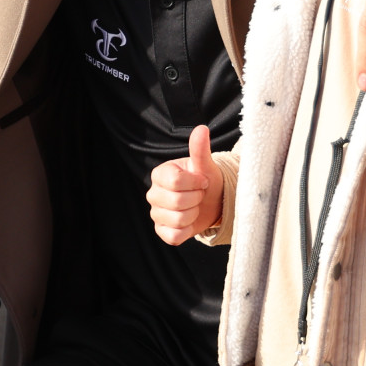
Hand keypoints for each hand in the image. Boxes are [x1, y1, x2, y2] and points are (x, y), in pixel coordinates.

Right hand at [147, 124, 223, 244]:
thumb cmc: (206, 180)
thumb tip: (201, 129)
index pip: (174, 181)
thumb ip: (200, 149)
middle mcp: (153, 193)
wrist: (212, 201)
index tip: (203, 181)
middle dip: (196, 199)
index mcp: (160, 174)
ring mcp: (156, 213)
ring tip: (196, 207)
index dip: (195, 183)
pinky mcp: (161, 230)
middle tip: (200, 195)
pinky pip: (173, 236)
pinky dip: (186, 231)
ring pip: (177, 220)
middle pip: (176, 202)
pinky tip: (190, 222)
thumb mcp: (205, 165)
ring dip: (194, 215)